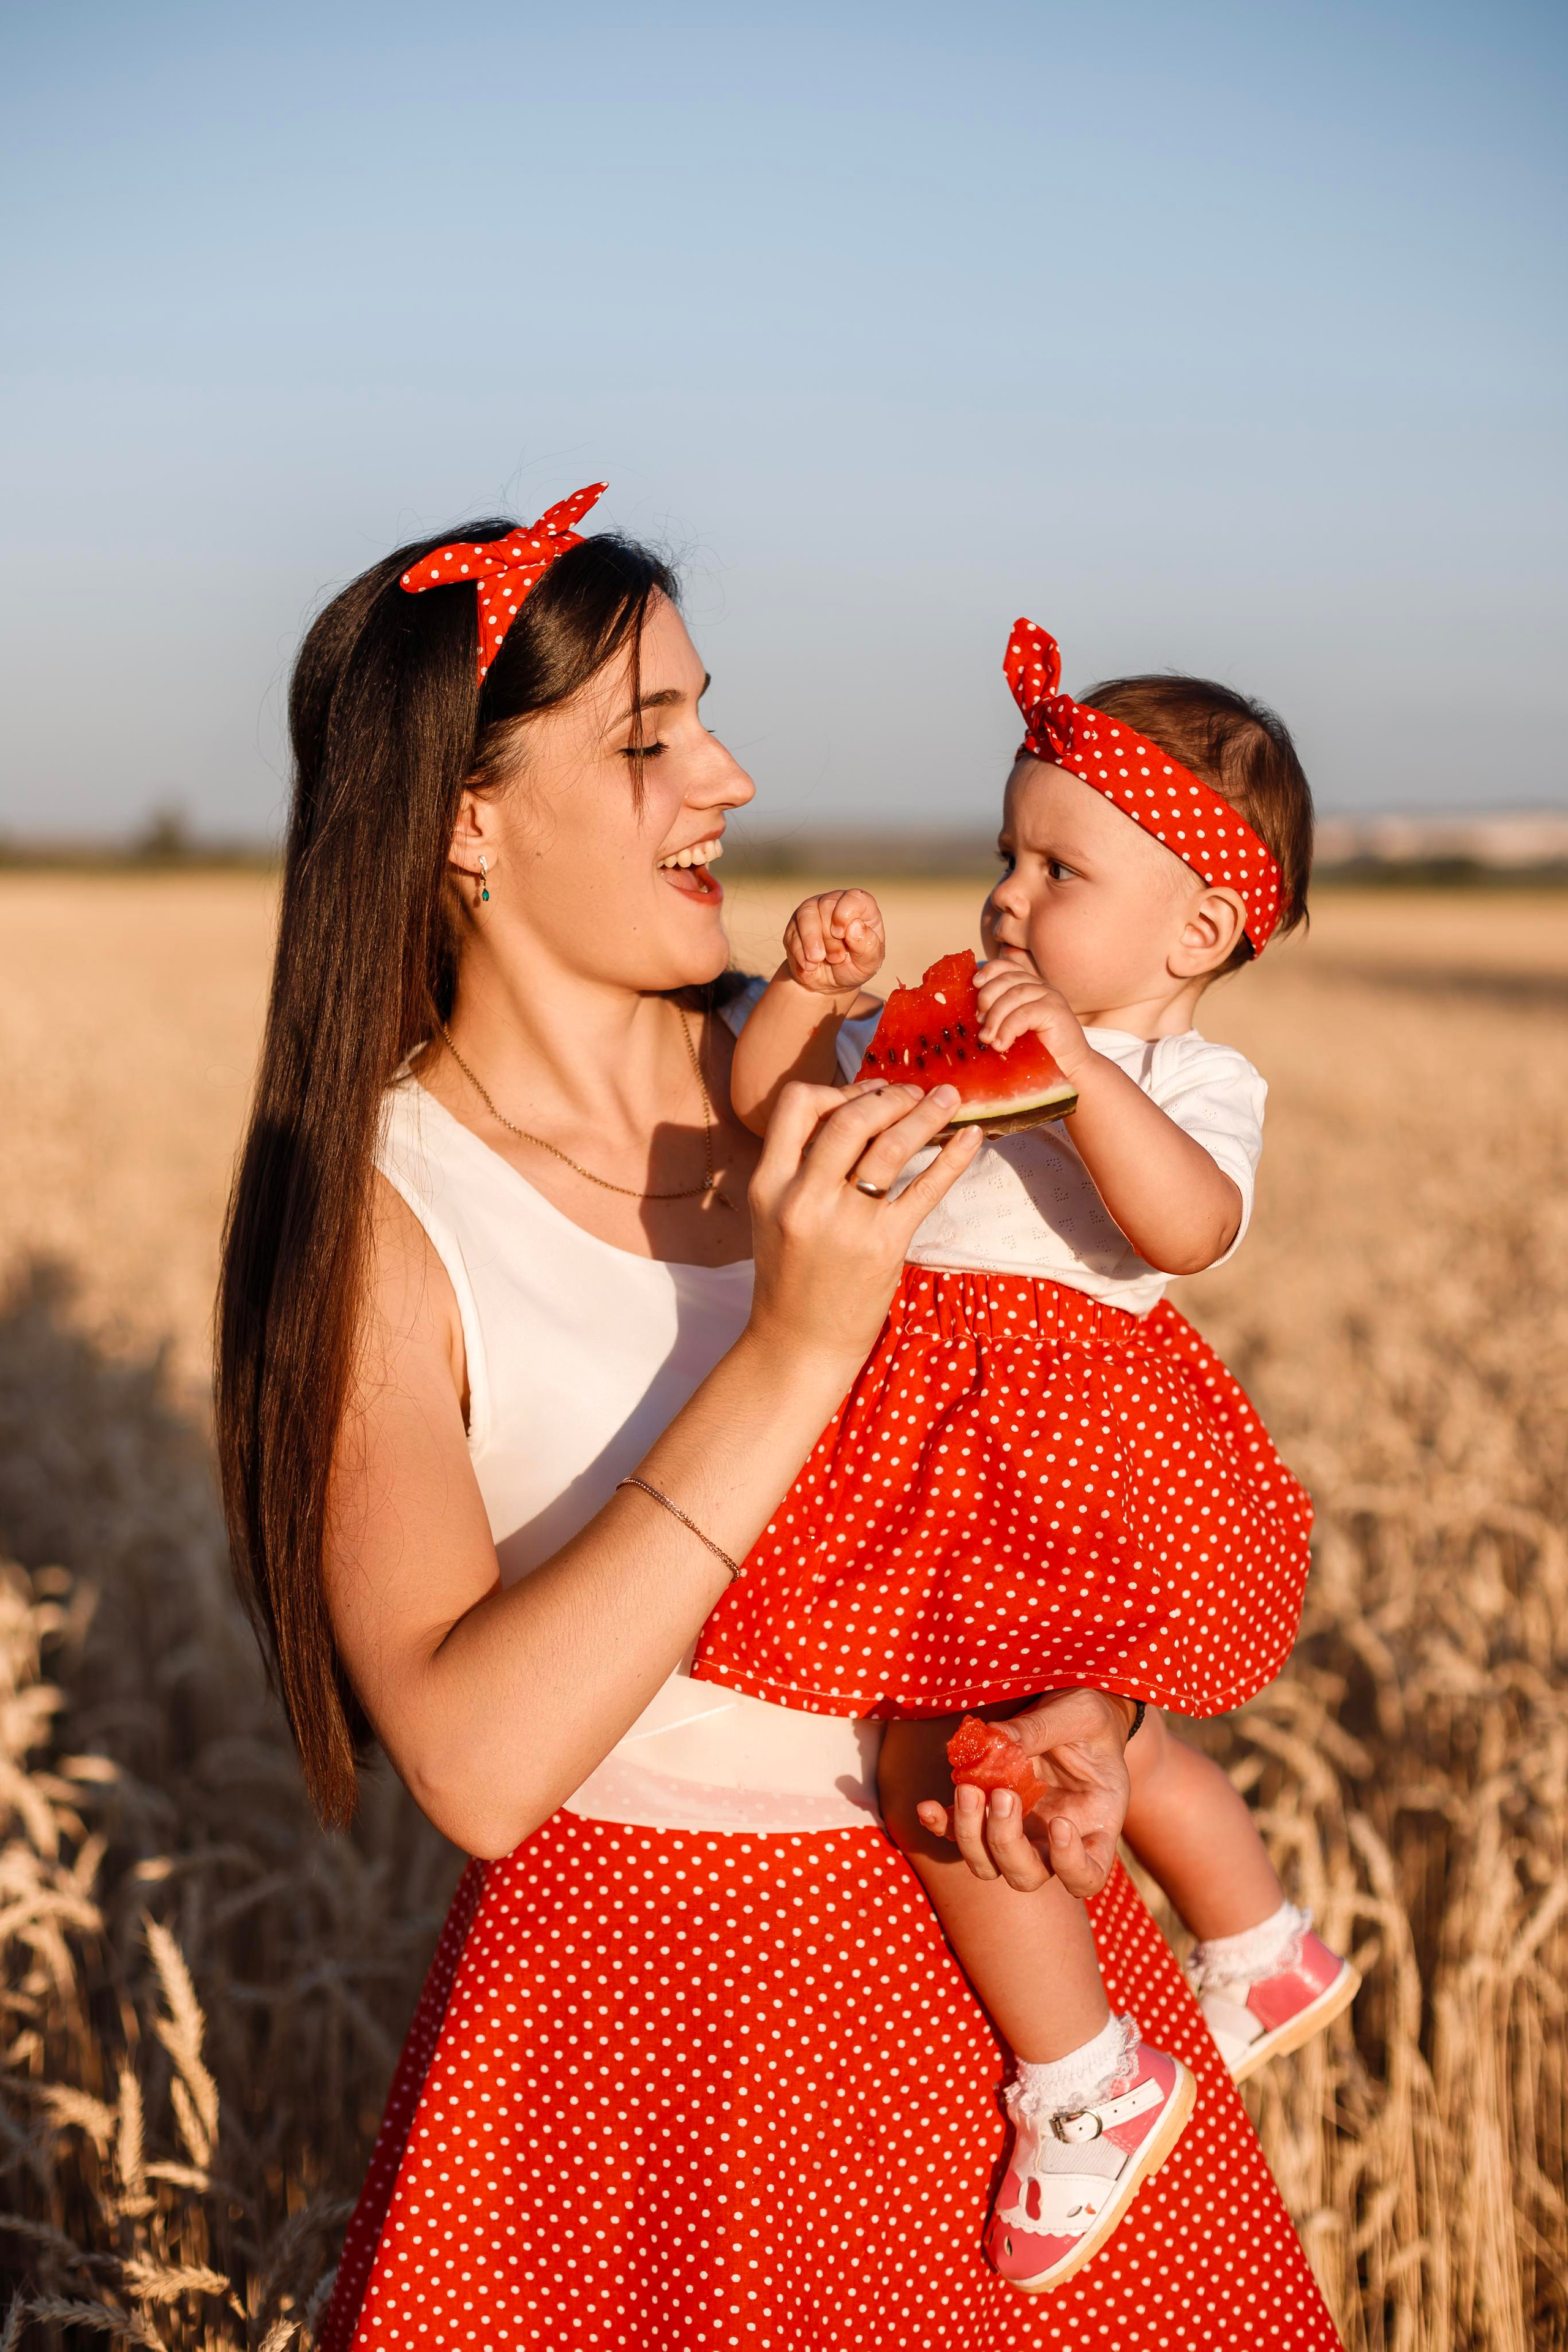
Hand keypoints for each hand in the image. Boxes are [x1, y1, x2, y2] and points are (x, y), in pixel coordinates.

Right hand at [747, 1080, 981, 1368]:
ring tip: (948, 1098)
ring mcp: (845, 1223)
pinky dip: (953, 1157)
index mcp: (770, 1183)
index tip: (867, 1093)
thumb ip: (801, 1166)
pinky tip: (973, 1136)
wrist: (799, 1343)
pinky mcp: (883, 1246)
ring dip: (926, 1115)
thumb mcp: (776, 1213)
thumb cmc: (792, 1275)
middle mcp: (803, 1198)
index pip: (797, 1104)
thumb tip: (853, 1113)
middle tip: (915, 1092)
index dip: (837, 1088)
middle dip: (890, 1096)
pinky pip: (925, 1189)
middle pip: (851, 1118)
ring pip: (891, 1146)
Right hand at [783, 890, 885, 996]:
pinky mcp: (795, 926)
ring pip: (806, 915)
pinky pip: (792, 934)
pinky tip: (809, 966)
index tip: (841, 934)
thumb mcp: (869, 963)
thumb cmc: (854, 967)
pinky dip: (800, 953)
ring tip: (817, 961)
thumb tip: (855, 926)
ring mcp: (813, 912)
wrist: (829, 983)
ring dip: (811, 941)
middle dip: (830, 937)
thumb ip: (868, 945)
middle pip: (827, 906)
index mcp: (861, 908)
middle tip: (836, 958)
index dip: (845, 914)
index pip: (854, 897)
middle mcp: (835, 904)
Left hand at [915, 1688, 1135, 1897]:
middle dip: (1006, 1844)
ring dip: (971, 1835)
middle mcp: (1054, 1840)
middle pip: (1026, 1875)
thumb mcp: (1078, 1713)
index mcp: (1094, 1824)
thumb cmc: (1088, 1717)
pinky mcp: (985, 1814)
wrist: (1071, 1713)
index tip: (1059, 1824)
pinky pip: (957, 1833)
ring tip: (968, 1789)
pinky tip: (926, 1807)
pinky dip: (941, 1824)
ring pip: (987, 1864)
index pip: (1088, 1875)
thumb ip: (1043, 1729)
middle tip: (1002, 1795)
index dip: (1071, 1865)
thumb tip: (995, 1739)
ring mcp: (1018, 1832)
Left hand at [974, 960, 1093, 1080]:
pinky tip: (1001, 1044)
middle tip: (978, 1022)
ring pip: (1014, 995)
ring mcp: (1050, 996)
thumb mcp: (1013, 1029)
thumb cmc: (1037, 1051)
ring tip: (987, 1039)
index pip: (1007, 967)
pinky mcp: (1056, 1011)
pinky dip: (1008, 1029)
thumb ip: (998, 1017)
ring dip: (995, 1018)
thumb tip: (973, 1016)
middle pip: (1007, 979)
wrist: (1067, 1067)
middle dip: (987, 998)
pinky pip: (1024, 1013)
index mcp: (1028, 986)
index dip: (989, 971)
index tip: (974, 984)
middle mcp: (1040, 987)